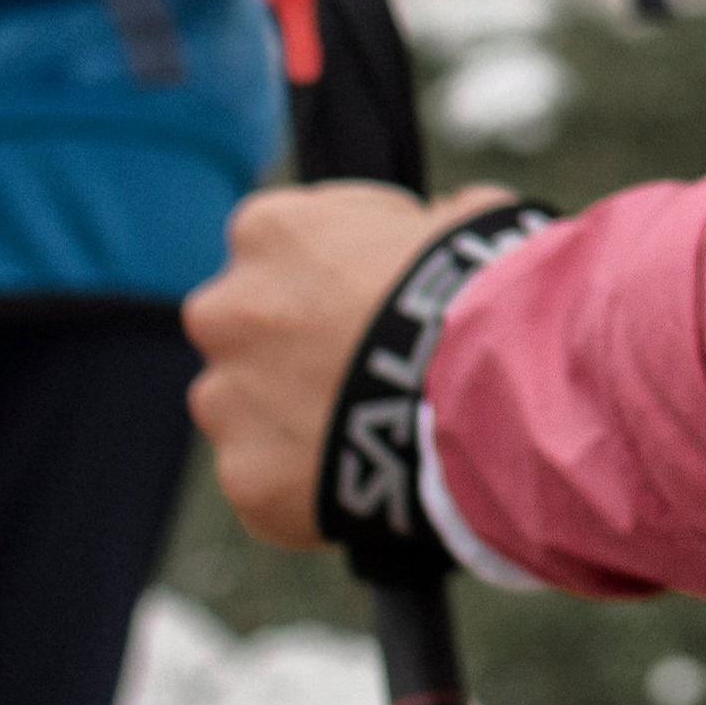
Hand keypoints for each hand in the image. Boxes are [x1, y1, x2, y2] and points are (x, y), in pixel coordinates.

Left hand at [188, 179, 498, 553]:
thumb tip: (443, 220)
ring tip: (369, 432)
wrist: (480, 398)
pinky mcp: (246, 479)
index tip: (372, 295)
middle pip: (246, 328)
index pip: (280, 245)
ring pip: (246, 409)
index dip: (331, 272)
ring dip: (290, 418)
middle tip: (360, 367)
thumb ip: (430, 221)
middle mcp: (225, 312)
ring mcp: (228, 402)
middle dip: (290, 345)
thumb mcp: (462, 226)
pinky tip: (365, 478)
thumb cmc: (476, 297)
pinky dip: (305, 485)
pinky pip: (269, 482)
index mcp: (269, 231)